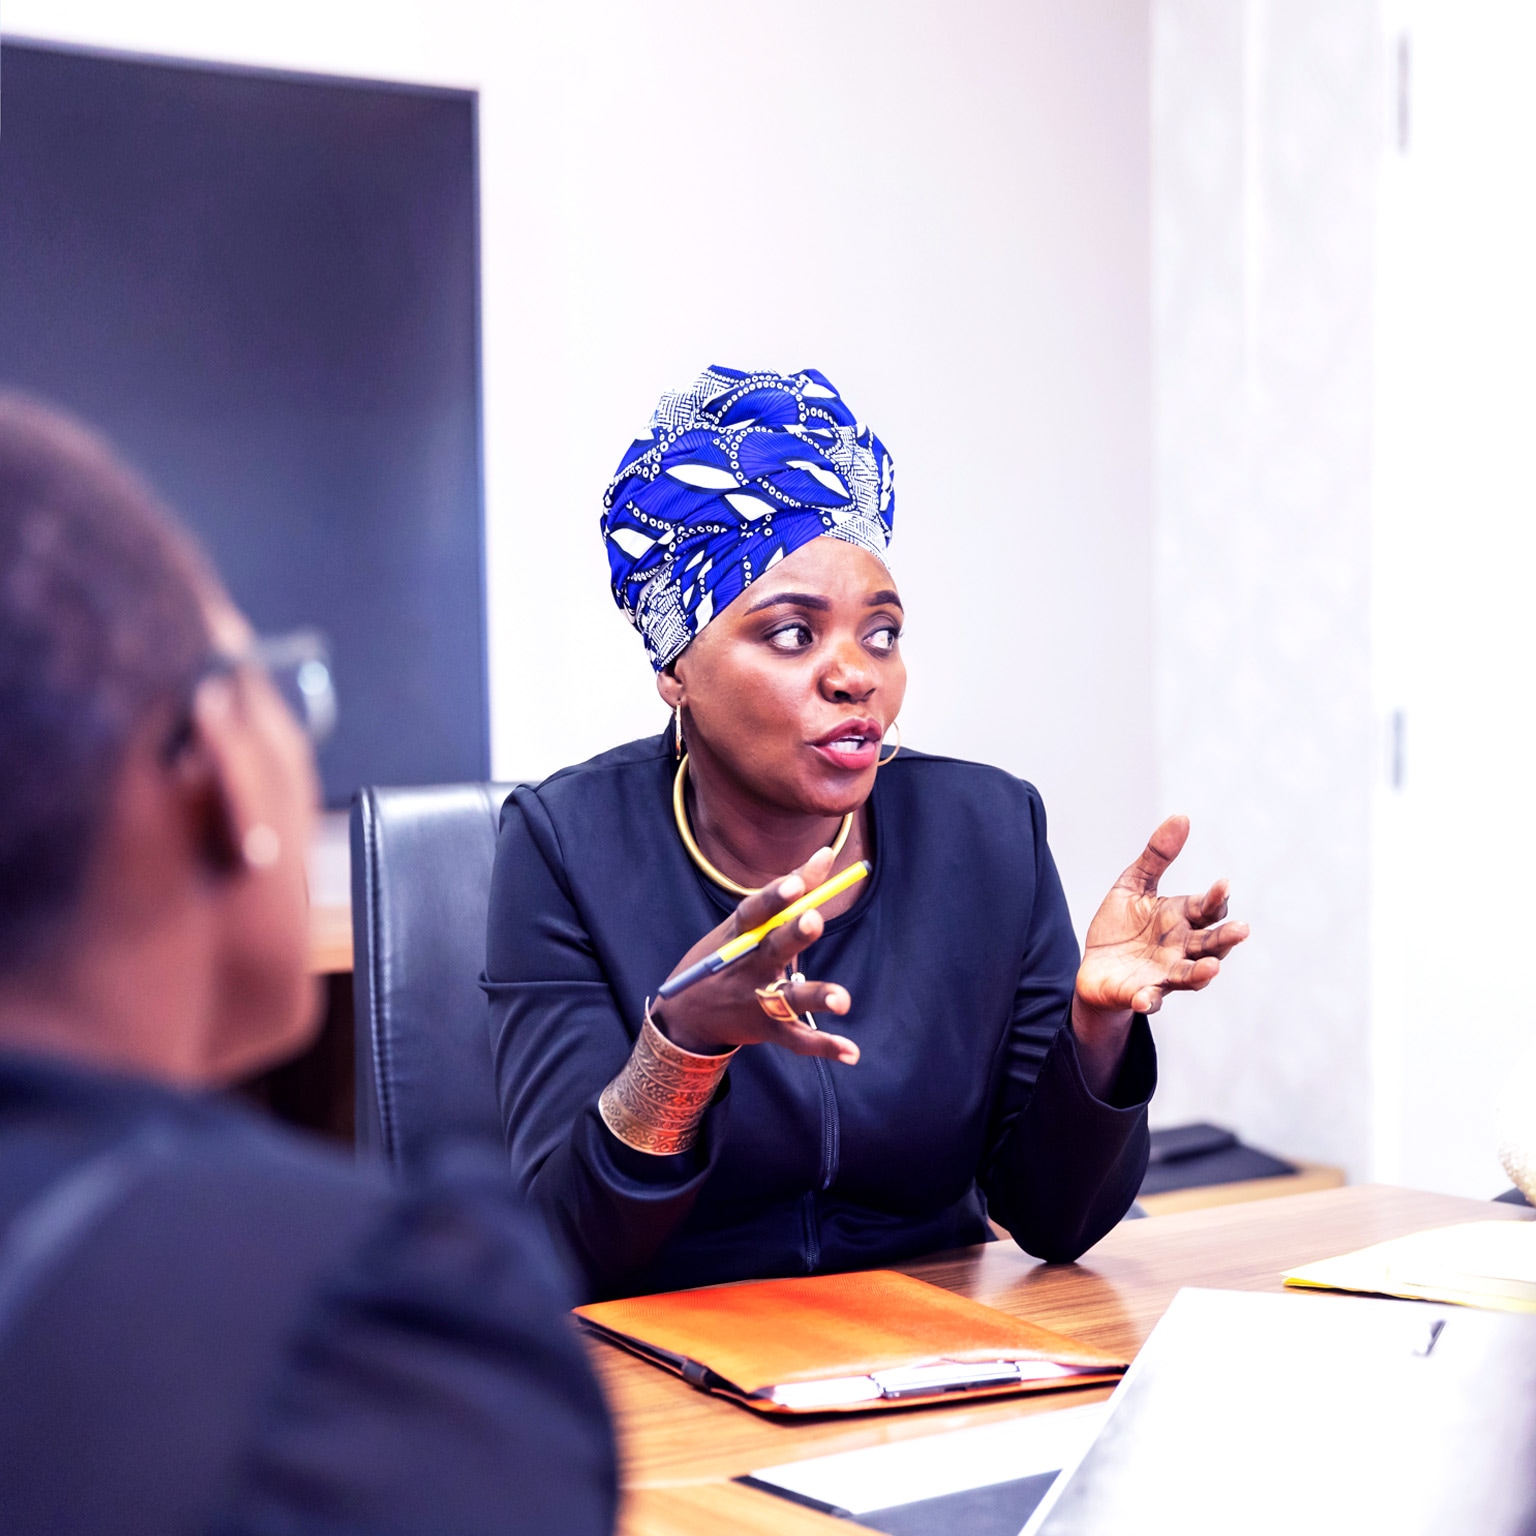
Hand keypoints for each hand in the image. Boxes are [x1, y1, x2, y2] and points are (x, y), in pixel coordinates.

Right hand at [651, 846, 858, 1064]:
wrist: (687, 1014)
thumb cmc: (726, 956)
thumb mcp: (745, 924)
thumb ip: (790, 891)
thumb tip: (826, 855)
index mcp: (740, 935)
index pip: (755, 911)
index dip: (774, 897)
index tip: (795, 883)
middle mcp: (748, 966)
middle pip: (774, 948)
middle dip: (793, 936)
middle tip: (813, 920)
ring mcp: (757, 999)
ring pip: (789, 998)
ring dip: (816, 998)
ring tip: (843, 1001)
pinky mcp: (768, 1029)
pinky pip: (798, 1040)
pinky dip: (824, 1046)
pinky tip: (852, 1052)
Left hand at [1071, 816, 1248, 1089]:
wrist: (1096, 968)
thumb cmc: (1122, 927)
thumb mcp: (1133, 886)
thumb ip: (1156, 857)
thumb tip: (1182, 816)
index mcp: (1182, 920)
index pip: (1207, 909)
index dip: (1215, 898)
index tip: (1223, 883)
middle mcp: (1181, 949)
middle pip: (1210, 944)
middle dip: (1225, 938)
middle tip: (1241, 929)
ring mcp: (1163, 975)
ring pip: (1189, 977)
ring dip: (1201, 974)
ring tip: (1211, 969)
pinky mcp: (1140, 994)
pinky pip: (1148, 1000)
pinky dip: (1148, 1000)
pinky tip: (1144, 998)